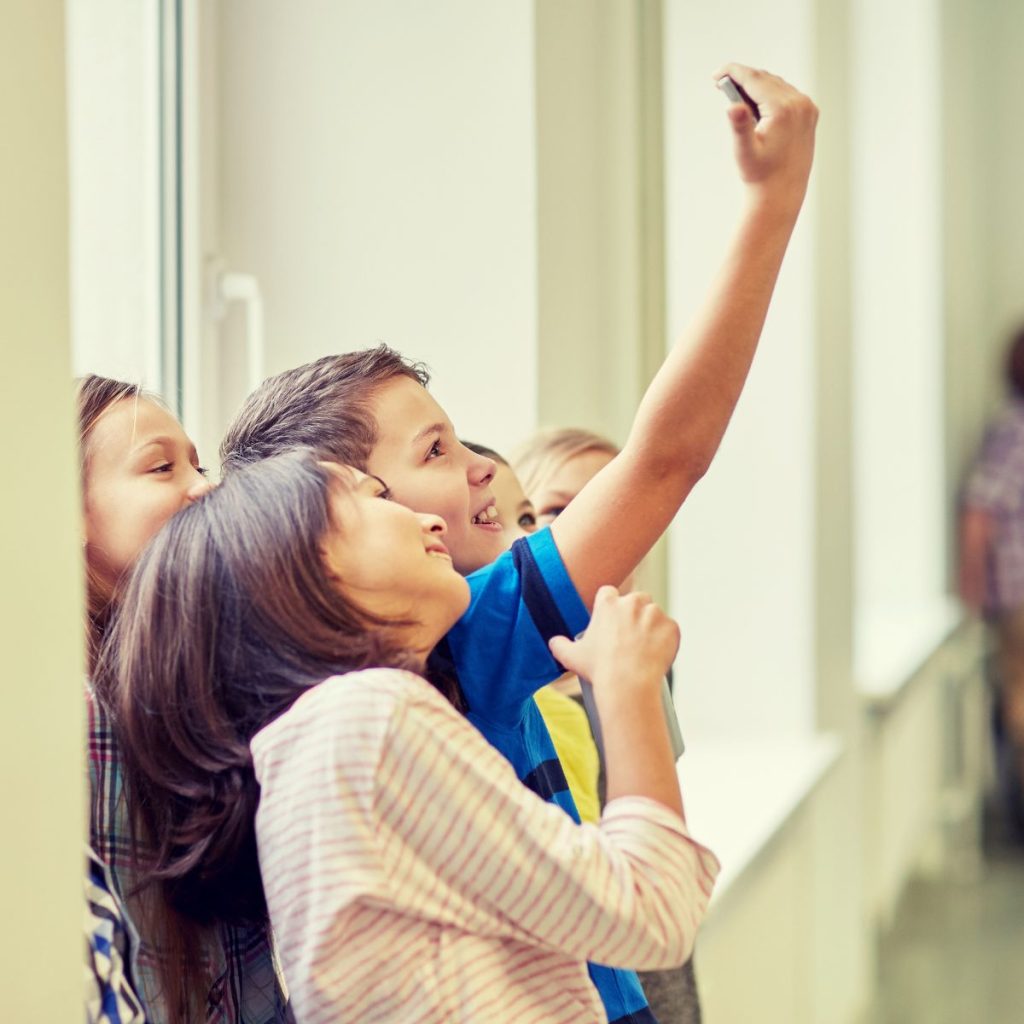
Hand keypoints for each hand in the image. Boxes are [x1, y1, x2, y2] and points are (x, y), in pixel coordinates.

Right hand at [549, 586, 679, 698]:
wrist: (629, 684)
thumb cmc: (599, 669)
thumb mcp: (571, 656)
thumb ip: (558, 645)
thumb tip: (553, 642)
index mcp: (608, 602)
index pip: (609, 593)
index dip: (610, 606)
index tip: (611, 621)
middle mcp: (633, 602)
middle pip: (636, 600)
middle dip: (634, 614)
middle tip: (629, 637)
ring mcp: (655, 613)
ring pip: (654, 614)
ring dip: (651, 626)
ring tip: (644, 649)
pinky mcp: (671, 627)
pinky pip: (670, 629)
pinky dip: (666, 640)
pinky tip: (658, 654)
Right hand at [714, 63, 817, 208]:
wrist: (782, 194)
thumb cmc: (760, 176)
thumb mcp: (744, 152)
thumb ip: (739, 126)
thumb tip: (733, 107)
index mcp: (782, 109)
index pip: (754, 80)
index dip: (733, 73)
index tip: (717, 74)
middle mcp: (799, 104)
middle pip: (765, 79)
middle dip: (742, 78)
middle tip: (720, 83)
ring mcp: (807, 108)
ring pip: (776, 85)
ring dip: (755, 85)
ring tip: (735, 92)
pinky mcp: (809, 114)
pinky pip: (786, 94)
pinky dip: (769, 93)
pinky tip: (756, 101)